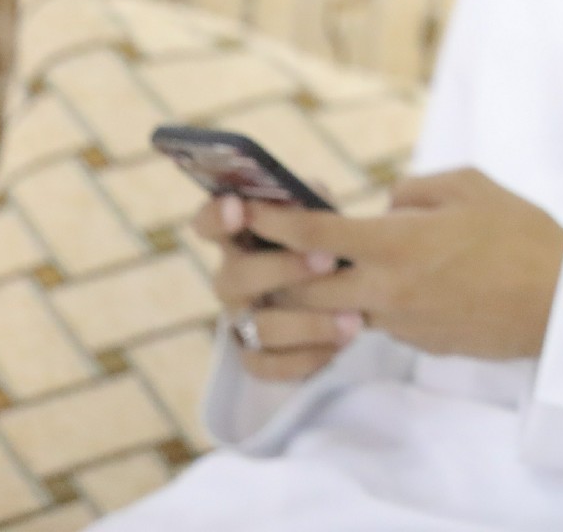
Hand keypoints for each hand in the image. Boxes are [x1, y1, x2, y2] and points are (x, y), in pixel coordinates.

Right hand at [194, 194, 361, 383]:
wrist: (350, 287)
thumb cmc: (328, 241)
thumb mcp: (323, 214)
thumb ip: (311, 202)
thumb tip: (307, 196)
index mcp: (240, 238)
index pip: (208, 224)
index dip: (215, 217)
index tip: (237, 208)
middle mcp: (232, 280)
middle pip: (236, 277)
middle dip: (283, 268)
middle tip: (330, 260)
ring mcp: (241, 321)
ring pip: (260, 328)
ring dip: (308, 324)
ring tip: (354, 320)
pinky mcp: (257, 357)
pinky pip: (268, 366)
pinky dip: (306, 359)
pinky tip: (340, 344)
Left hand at [249, 168, 562, 361]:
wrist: (558, 303)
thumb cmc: (521, 234)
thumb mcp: (469, 186)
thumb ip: (414, 190)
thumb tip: (385, 205)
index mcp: (397, 242)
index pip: (314, 232)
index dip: (273, 219)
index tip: (247, 207)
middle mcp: (386, 287)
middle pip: (302, 285)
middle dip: (275, 266)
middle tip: (258, 246)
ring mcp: (398, 321)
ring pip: (330, 311)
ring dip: (310, 292)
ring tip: (307, 269)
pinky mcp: (414, 341)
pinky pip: (370, 322)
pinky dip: (357, 305)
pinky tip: (372, 287)